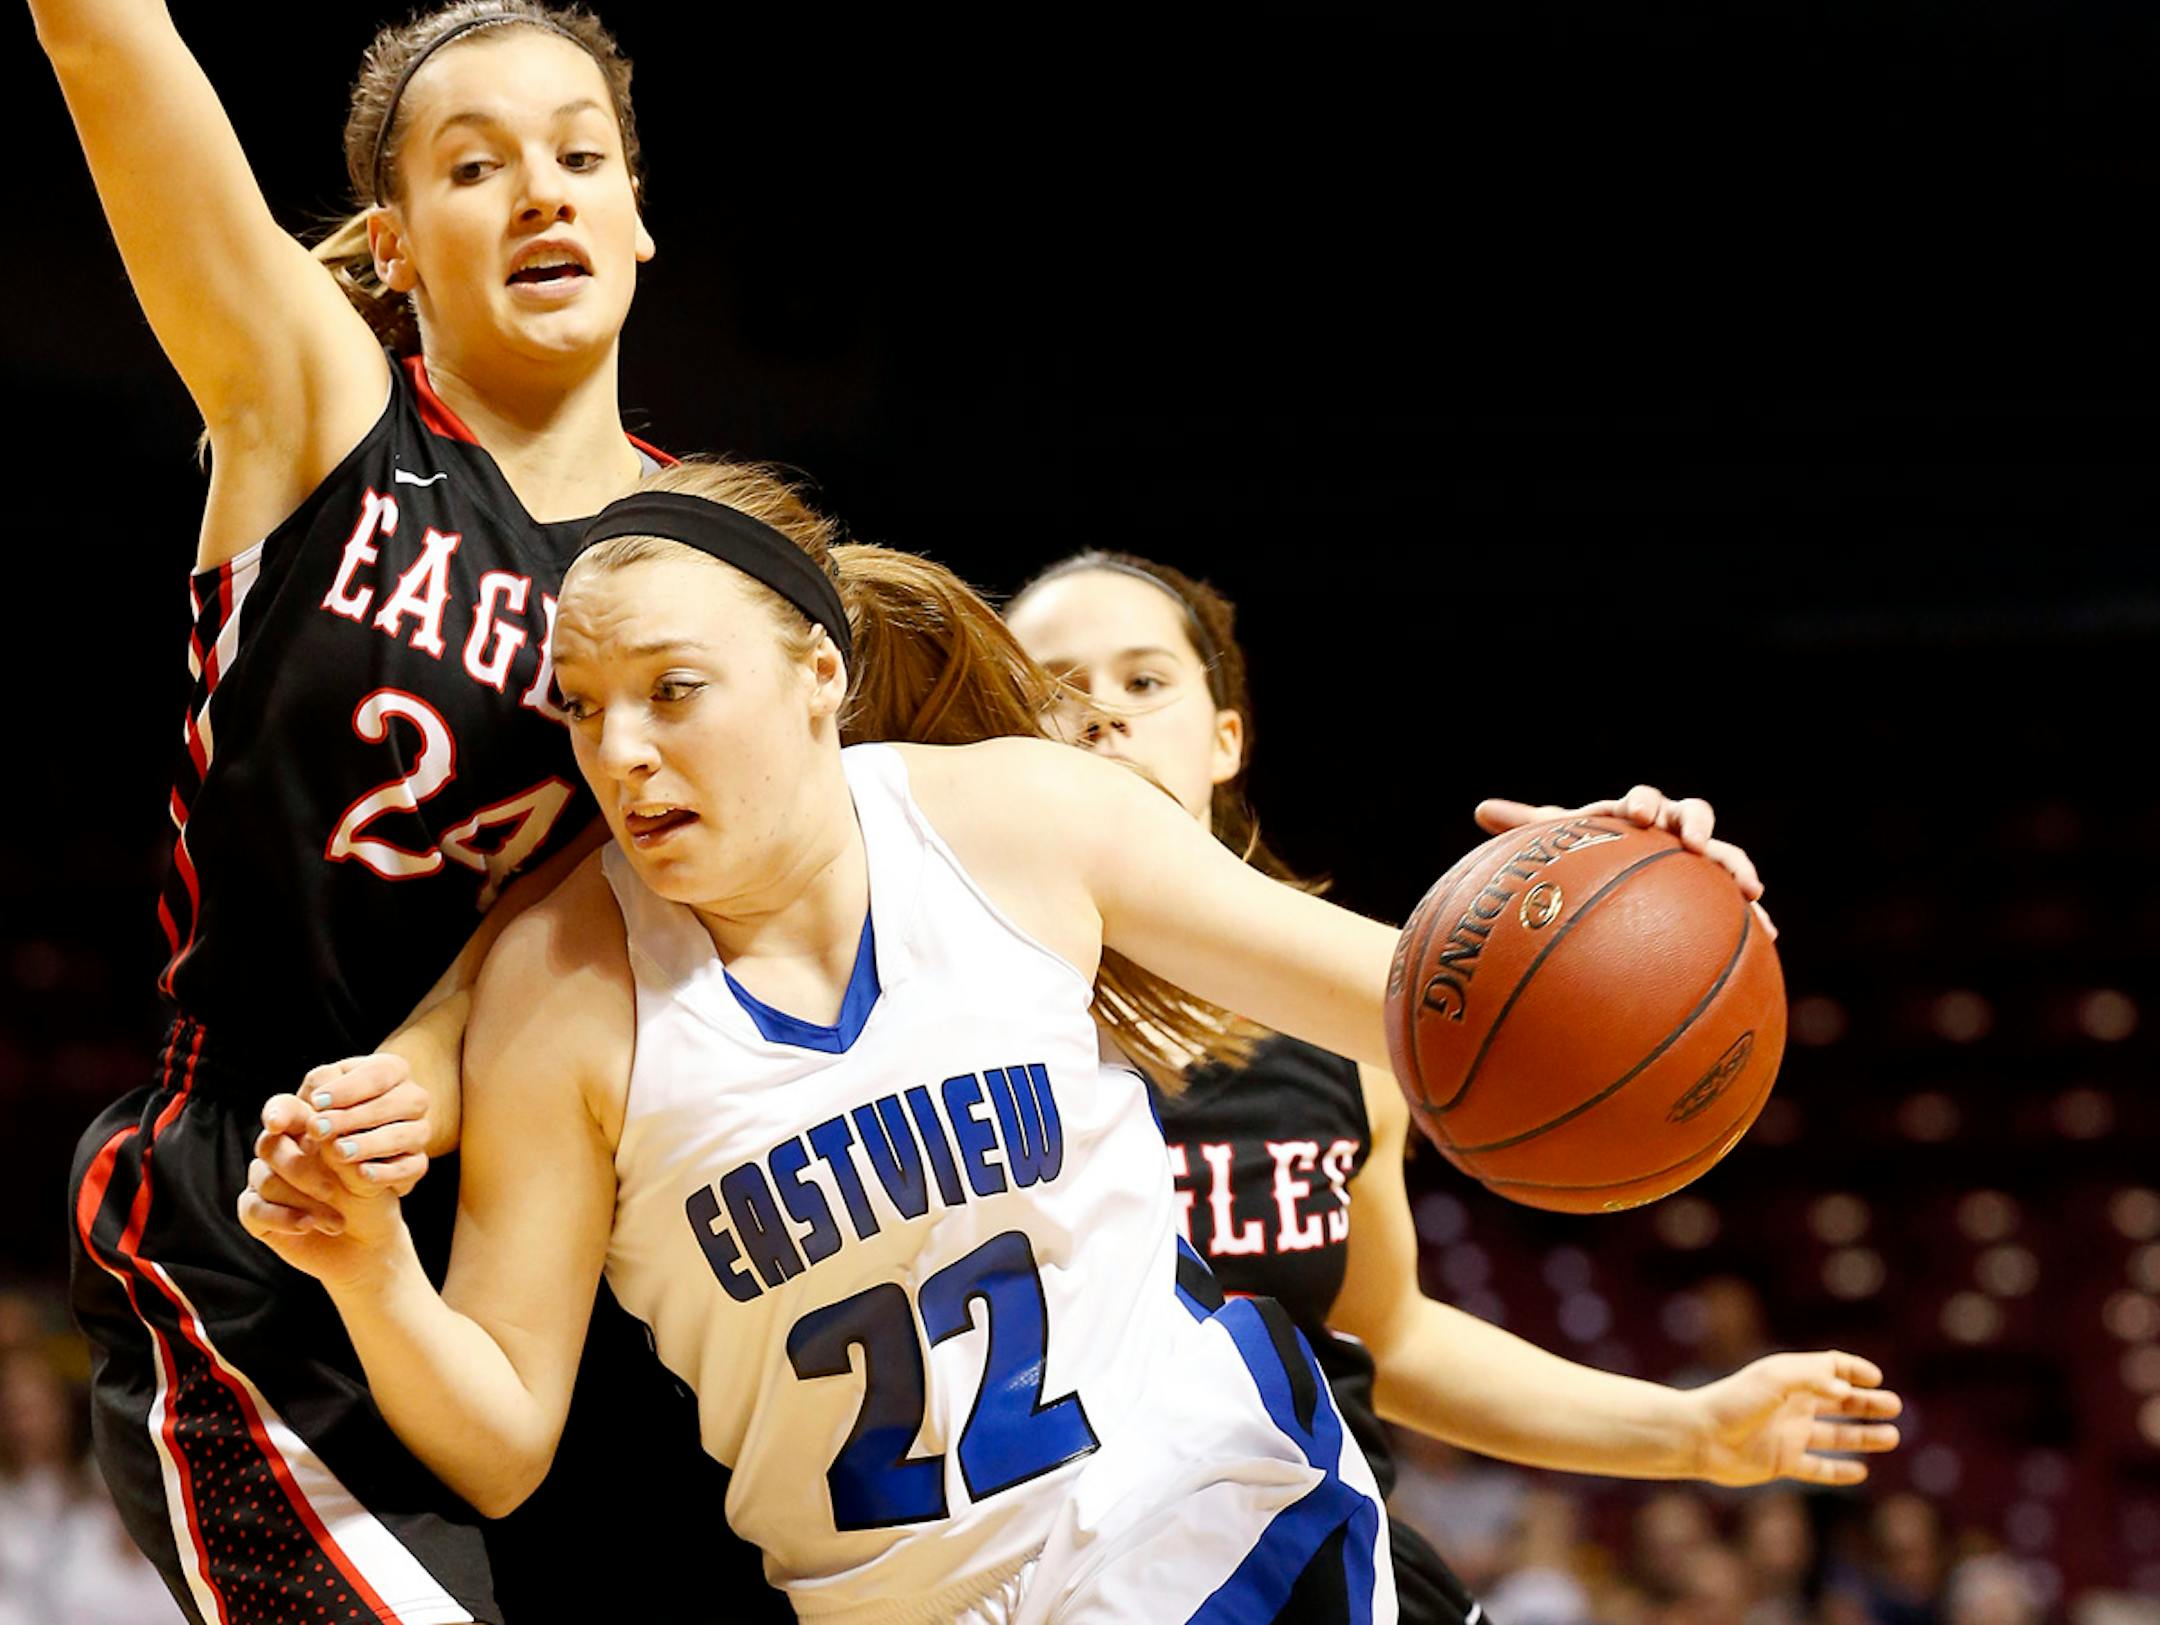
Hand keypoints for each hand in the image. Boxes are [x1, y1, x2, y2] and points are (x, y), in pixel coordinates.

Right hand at [237, 1116, 408, 1294]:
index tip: (280, 1123)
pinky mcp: (257, 1212)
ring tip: (338, 1221)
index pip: (287, 1108)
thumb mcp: (369, 1174)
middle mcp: (283, 1150)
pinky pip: (253, 1208)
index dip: (279, 1111)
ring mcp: (266, 1180)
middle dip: (298, 1166)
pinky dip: (282, 1217)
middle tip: (331, 1190)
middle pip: (269, 1144)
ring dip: (304, 1201)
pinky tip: (307, 1225)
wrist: (368, 1245)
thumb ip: (348, 1152)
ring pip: (265, 1178)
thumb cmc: (373, 1200)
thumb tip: (328, 1137)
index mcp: (310, 1129)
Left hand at [291, 1053, 432, 1196]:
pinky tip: (361, 1174)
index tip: (317, 1102)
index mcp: (391, 1071)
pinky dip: (389, 1171)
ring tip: (338, 1152)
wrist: (338, 1154)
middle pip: (401, 1101)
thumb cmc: (321, 1119)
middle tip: (319, 1129)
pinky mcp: (417, 1163)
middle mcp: (413, 1098)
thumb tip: (273, 1121)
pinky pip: (414, 1166)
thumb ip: (284, 1108)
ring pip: (410, 1133)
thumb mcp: (301, 1108)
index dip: (350, 1088)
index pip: (380, 1073)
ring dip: (373, 1142)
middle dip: (358, 1115)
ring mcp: (419, 1131)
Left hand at [1475, 784, 1775, 938]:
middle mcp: (1673, 833)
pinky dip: (1757, 916)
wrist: (1623, 888)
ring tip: (1747, 887)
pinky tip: (1770, 937)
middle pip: (1693, 815)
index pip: (1642, 800)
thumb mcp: (1561, 847)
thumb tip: (1481, 809)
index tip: (1631, 816)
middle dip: (1692, 824)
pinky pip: (1741, 904)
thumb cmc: (1590, 860)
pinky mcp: (1718, 896)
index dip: (1639, 804)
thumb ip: (1528, 828)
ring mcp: (1700, 863)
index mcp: (1638, 817)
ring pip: (1725, 855)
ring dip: (1735, 865)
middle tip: (1687, 840)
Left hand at [1685, 1351, 1901, 1486]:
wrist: (1700, 1436)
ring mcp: (1789, 1434)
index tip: (1875, 1378)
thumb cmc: (1734, 1401)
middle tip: (1894, 1408)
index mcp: (1790, 1378)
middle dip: (1867, 1404)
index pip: (1830, 1368)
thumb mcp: (1775, 1379)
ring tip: (1892, 1437)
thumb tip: (1847, 1392)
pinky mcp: (1782, 1462)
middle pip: (1839, 1402)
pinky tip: (1861, 1471)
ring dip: (1863, 1436)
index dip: (1853, 1370)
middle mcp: (1792, 1405)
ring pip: (1835, 1435)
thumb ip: (1813, 1378)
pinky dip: (1839, 1470)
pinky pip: (1817, 1468)